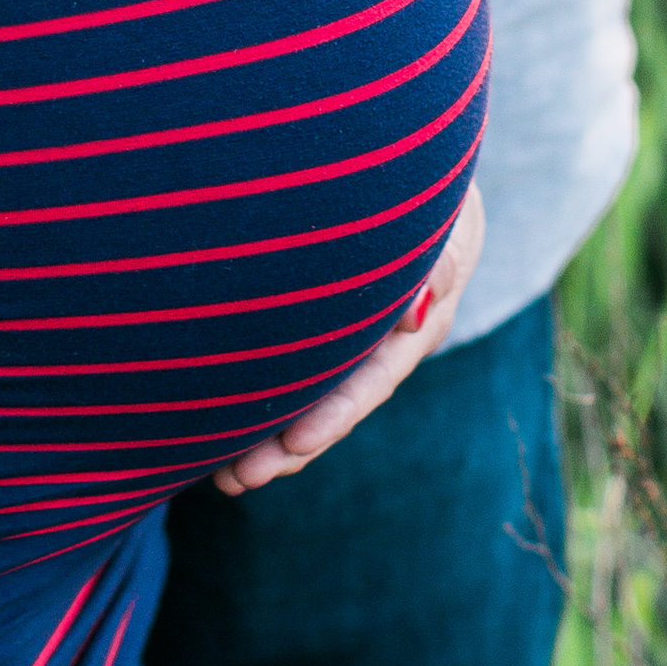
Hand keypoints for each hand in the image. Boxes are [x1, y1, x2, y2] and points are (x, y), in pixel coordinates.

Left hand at [211, 185, 486, 494]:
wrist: (423, 186)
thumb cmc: (432, 201)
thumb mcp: (445, 222)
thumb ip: (438, 260)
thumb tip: (411, 317)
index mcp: (415, 327)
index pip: (371, 380)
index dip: (334, 415)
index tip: (294, 443)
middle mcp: (382, 348)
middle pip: (334, 406)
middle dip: (288, 446)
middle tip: (238, 479)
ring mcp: (352, 345)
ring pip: (310, 400)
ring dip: (268, 438)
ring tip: (224, 476)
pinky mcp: (322, 335)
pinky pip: (294, 375)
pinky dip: (262, 403)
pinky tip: (220, 433)